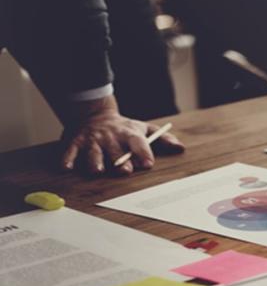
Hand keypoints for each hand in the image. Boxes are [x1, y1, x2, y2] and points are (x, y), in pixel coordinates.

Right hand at [59, 96, 183, 175]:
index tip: (148, 163)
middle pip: (116, 150)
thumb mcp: (144, 129)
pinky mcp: (75, 142)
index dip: (143, 153)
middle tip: (124, 171)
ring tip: (98, 170)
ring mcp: (92, 140)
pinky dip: (68, 158)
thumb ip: (162, 139)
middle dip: (120, 161)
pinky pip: (71, 151)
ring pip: (93, 152)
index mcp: (129, 134)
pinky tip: (67, 167)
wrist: (94, 114)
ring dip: (95, 161)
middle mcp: (110, 137)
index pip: (138, 142)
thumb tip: (180, 148)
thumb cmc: (123, 128)